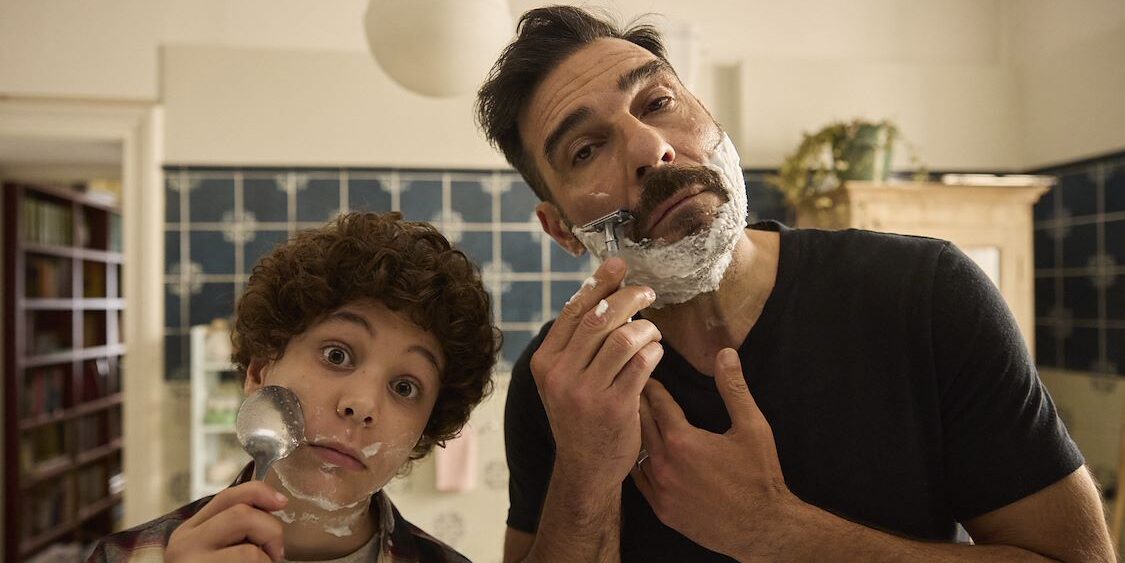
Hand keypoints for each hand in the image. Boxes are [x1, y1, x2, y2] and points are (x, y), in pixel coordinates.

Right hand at [166, 481, 288, 561]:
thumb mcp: (215, 549)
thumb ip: (233, 529)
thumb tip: (273, 505)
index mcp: (189, 531)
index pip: (227, 496)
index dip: (260, 491)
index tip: (282, 501)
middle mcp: (184, 544)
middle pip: (241, 514)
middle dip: (271, 530)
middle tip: (276, 553)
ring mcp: (191, 561)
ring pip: (249, 546)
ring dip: (267, 558)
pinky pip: (249, 561)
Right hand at [530, 257, 662, 488]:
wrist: (585, 468)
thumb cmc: (580, 415)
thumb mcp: (563, 379)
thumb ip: (576, 343)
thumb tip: (602, 292)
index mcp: (545, 362)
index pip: (573, 311)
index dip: (599, 282)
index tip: (618, 264)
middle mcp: (560, 375)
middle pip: (600, 318)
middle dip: (629, 297)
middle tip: (647, 291)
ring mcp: (586, 392)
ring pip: (623, 338)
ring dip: (645, 327)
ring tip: (652, 332)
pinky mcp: (615, 407)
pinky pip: (642, 364)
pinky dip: (654, 352)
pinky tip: (655, 353)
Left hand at [632, 348, 799, 559]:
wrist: (762, 528)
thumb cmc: (759, 476)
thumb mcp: (752, 426)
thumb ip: (734, 388)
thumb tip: (726, 354)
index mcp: (682, 440)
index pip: (658, 404)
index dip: (652, 388)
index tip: (647, 376)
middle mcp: (664, 464)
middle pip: (640, 425)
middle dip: (636, 405)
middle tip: (631, 389)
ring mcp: (660, 490)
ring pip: (636, 454)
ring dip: (634, 435)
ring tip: (630, 419)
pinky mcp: (662, 510)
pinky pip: (640, 482)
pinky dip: (638, 464)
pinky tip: (639, 456)